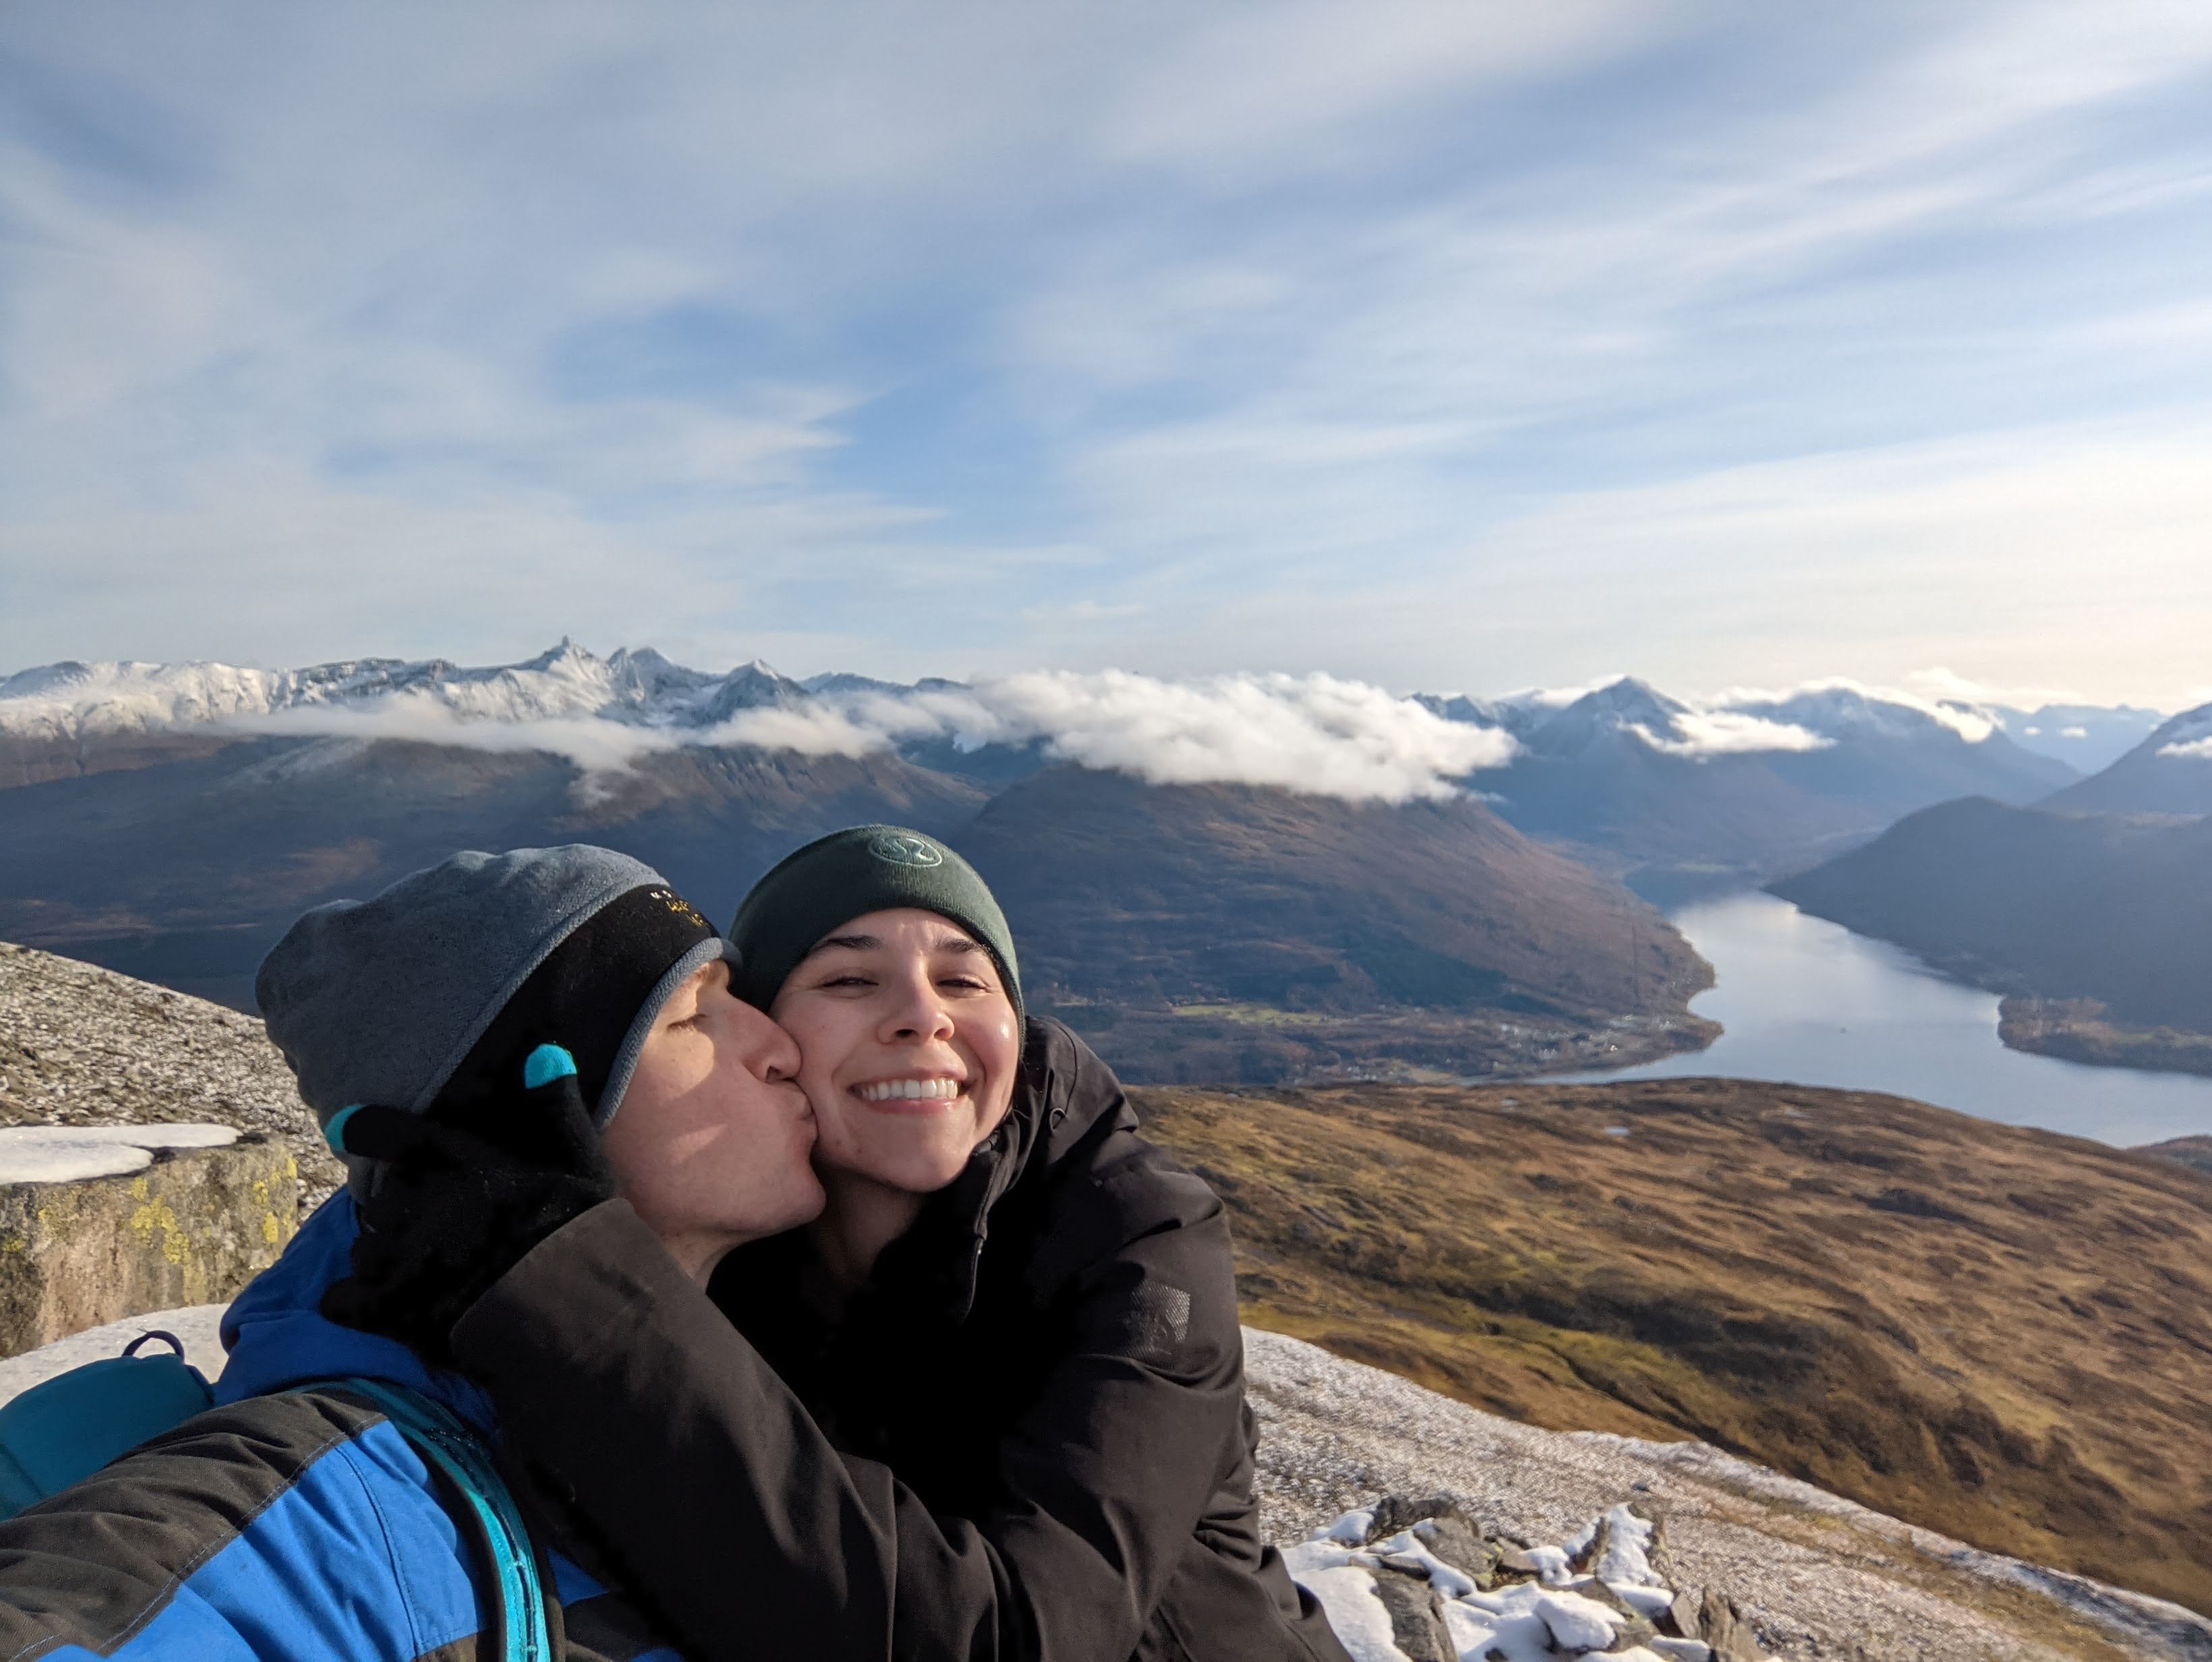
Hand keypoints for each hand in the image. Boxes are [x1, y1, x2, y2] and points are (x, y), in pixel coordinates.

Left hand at [320, 1046, 618, 1361]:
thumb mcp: (580, 1158)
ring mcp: (401, 1255)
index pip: (395, 1133)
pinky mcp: (390, 1307)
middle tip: (425, 1233)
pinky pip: (342, 1299)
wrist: (571, 1305)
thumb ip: (556, 1106)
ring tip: (412, 1274)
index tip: (347, 1126)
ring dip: (381, 1260)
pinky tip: (375, 1306)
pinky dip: (353, 1302)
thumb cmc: (578, 1230)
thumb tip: (545, 1052)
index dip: (367, 1129)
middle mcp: (421, 1202)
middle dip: (395, 1216)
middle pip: (380, 1202)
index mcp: (459, 1162)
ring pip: (363, 1249)